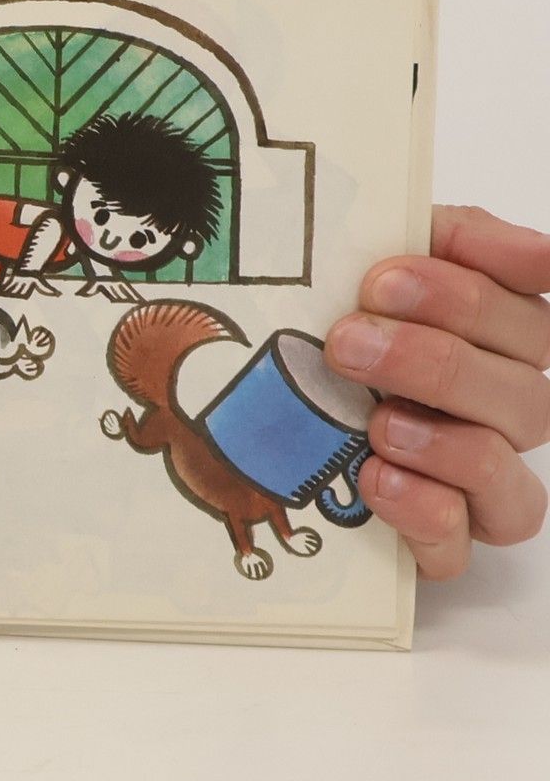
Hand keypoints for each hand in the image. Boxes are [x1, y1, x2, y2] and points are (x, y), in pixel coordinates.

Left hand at [325, 206, 549, 577]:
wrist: (258, 417)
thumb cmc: (333, 325)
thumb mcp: (368, 258)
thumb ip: (430, 236)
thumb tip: (478, 237)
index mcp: (499, 339)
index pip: (531, 315)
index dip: (486, 285)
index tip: (395, 275)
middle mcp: (503, 409)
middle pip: (524, 393)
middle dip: (437, 362)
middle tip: (349, 340)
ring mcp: (478, 481)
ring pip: (508, 475)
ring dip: (444, 444)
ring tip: (376, 422)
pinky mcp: (437, 538)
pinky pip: (460, 544)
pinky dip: (426, 512)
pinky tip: (378, 478)